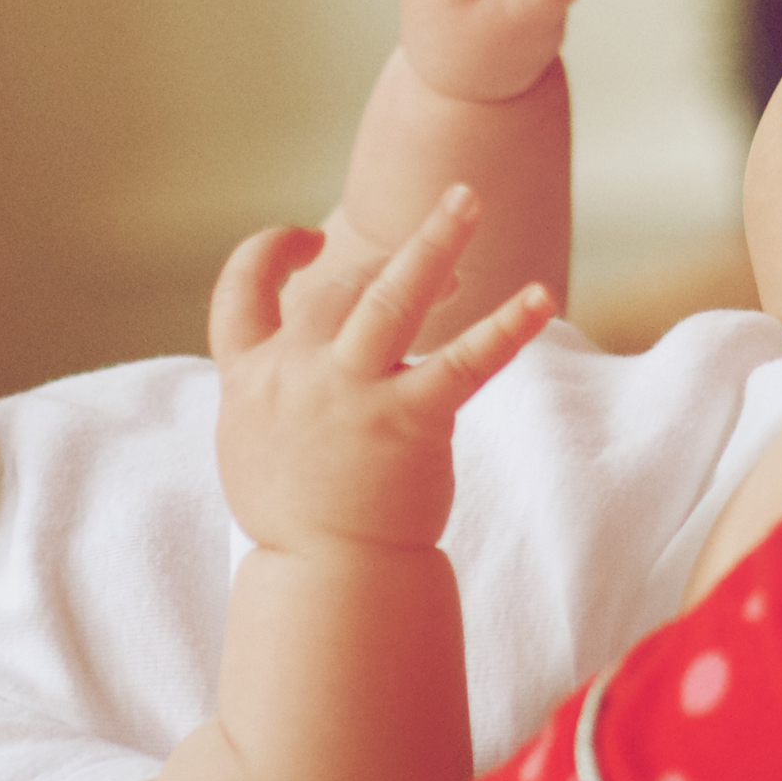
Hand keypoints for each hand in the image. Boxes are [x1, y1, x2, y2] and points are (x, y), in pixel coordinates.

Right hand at [209, 186, 551, 554]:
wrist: (329, 582)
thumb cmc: (301, 519)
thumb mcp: (256, 444)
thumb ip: (270, 389)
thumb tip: (295, 350)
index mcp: (251, 379)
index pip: (240, 295)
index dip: (269, 255)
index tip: (309, 240)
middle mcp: (295, 376)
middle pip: (339, 287)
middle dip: (392, 259)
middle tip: (447, 249)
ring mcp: (350, 396)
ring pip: (390, 297)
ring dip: (434, 242)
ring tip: (468, 197)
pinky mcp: (407, 422)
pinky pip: (463, 362)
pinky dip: (507, 327)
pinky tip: (541, 298)